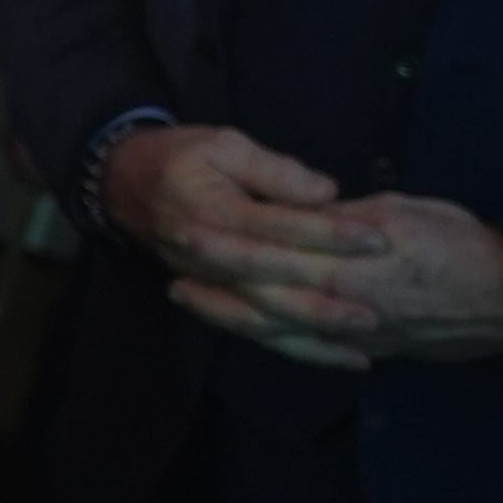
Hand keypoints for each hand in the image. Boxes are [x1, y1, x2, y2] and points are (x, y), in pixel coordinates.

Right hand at [104, 121, 386, 369]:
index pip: (279, 226)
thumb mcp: (224, 144)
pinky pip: (258, 332)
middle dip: (326, 296)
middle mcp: (208, 256)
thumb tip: (324, 191)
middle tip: (377, 307)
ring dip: (314, 334)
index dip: (328, 233)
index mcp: (212, 212)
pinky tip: (340, 358)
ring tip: (364, 342)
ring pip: (265, 319)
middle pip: (272, 283)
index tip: (375, 238)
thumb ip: (274, 170)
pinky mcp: (216, 299)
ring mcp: (208, 284)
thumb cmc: (182, 158)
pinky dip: (299, 349)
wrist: (125, 185)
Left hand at [204, 190, 502, 368]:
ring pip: (276, 328)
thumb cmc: (462, 242)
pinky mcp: (368, 351)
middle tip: (172, 264)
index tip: (193, 219)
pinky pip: (309, 352)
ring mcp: (352, 332)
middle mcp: (342, 300)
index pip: (277, 246)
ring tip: (188, 297)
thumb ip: (345, 217)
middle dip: (213, 280)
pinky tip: (249, 333)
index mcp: (349, 257)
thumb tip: (305, 211)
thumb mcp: (401, 209)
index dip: (231, 237)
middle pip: (263, 293)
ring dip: (227, 314)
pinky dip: (274, 343)